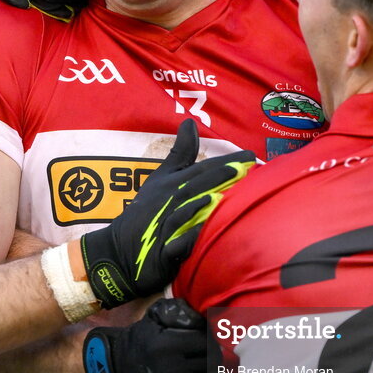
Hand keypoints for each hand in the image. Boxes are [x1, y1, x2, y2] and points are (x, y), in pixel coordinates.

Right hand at [81, 118, 254, 309]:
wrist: (121, 250)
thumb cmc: (147, 210)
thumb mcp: (161, 178)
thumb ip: (180, 153)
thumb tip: (190, 121)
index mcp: (173, 184)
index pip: (203, 169)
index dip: (225, 162)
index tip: (250, 156)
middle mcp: (171, 202)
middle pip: (196, 186)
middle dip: (221, 176)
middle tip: (248, 167)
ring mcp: (166, 226)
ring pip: (185, 212)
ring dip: (203, 202)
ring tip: (226, 194)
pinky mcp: (163, 251)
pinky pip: (175, 243)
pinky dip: (187, 237)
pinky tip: (202, 232)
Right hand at [83, 298, 220, 372]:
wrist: (122, 368)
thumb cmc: (143, 339)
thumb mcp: (155, 317)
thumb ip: (178, 311)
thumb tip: (201, 318)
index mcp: (166, 347)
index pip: (205, 342)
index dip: (208, 337)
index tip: (204, 336)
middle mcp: (171, 371)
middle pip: (211, 362)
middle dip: (213, 353)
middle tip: (208, 351)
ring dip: (215, 371)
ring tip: (208, 365)